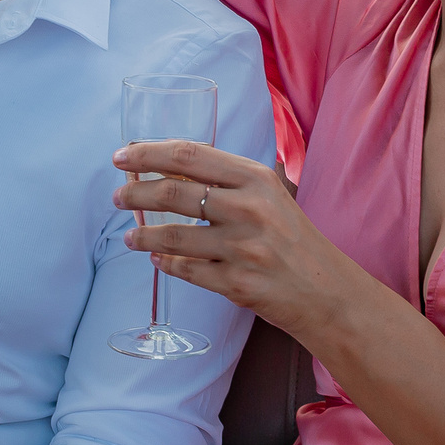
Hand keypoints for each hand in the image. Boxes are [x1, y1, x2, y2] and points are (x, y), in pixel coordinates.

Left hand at [113, 141, 388, 344]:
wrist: (327, 292)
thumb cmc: (296, 240)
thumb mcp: (272, 196)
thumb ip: (232, 180)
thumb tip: (173, 165)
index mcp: (256, 179)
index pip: (189, 155)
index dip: (148, 153)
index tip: (122, 155)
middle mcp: (249, 209)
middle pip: (173, 192)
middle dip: (135, 192)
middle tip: (118, 196)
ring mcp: (242, 248)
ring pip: (173, 234)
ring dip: (142, 234)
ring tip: (129, 236)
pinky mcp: (237, 283)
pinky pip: (187, 269)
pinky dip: (165, 262)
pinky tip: (156, 258)